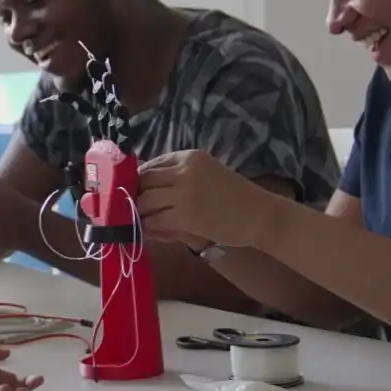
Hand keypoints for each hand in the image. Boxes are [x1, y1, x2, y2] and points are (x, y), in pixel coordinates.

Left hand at [137, 150, 279, 248]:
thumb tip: (141, 191)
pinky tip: (147, 233)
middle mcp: (184, 169)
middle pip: (143, 181)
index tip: (132, 194)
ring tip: (136, 223)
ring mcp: (184, 192)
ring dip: (138, 214)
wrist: (261, 216)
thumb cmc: (235, 198)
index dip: (137, 181)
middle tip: (129, 210)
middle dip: (133, 196)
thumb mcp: (205, 176)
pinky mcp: (186, 215)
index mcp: (189, 156)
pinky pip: (154, 221)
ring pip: (144, 201)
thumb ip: (177, 179)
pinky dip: (146, 228)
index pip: (150, 165)